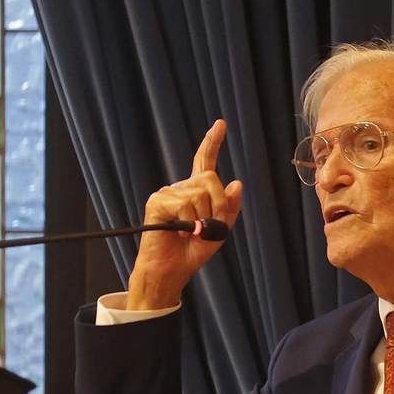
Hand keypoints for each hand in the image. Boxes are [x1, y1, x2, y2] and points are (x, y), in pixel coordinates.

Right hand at [126, 119, 243, 309]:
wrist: (172, 270)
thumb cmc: (193, 251)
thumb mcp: (220, 230)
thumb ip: (229, 208)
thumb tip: (236, 183)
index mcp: (197, 192)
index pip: (205, 162)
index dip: (212, 143)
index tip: (220, 124)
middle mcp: (182, 188)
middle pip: (211, 179)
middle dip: (218, 204)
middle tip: (208, 226)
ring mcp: (168, 193)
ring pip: (200, 193)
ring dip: (203, 217)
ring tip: (192, 232)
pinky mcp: (157, 202)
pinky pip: (185, 204)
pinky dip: (189, 222)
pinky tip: (180, 231)